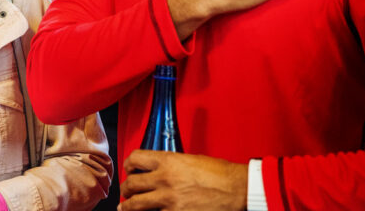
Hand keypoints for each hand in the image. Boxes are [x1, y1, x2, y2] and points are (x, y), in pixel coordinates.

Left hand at [119, 150, 246, 210]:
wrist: (238, 189)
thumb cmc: (220, 174)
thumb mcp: (191, 160)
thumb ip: (171, 165)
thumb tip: (158, 171)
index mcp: (168, 161)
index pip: (135, 158)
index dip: (129, 164)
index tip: (130, 169)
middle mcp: (164, 179)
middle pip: (131, 184)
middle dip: (126, 189)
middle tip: (126, 192)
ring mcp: (169, 200)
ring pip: (136, 204)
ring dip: (128, 206)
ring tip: (126, 207)